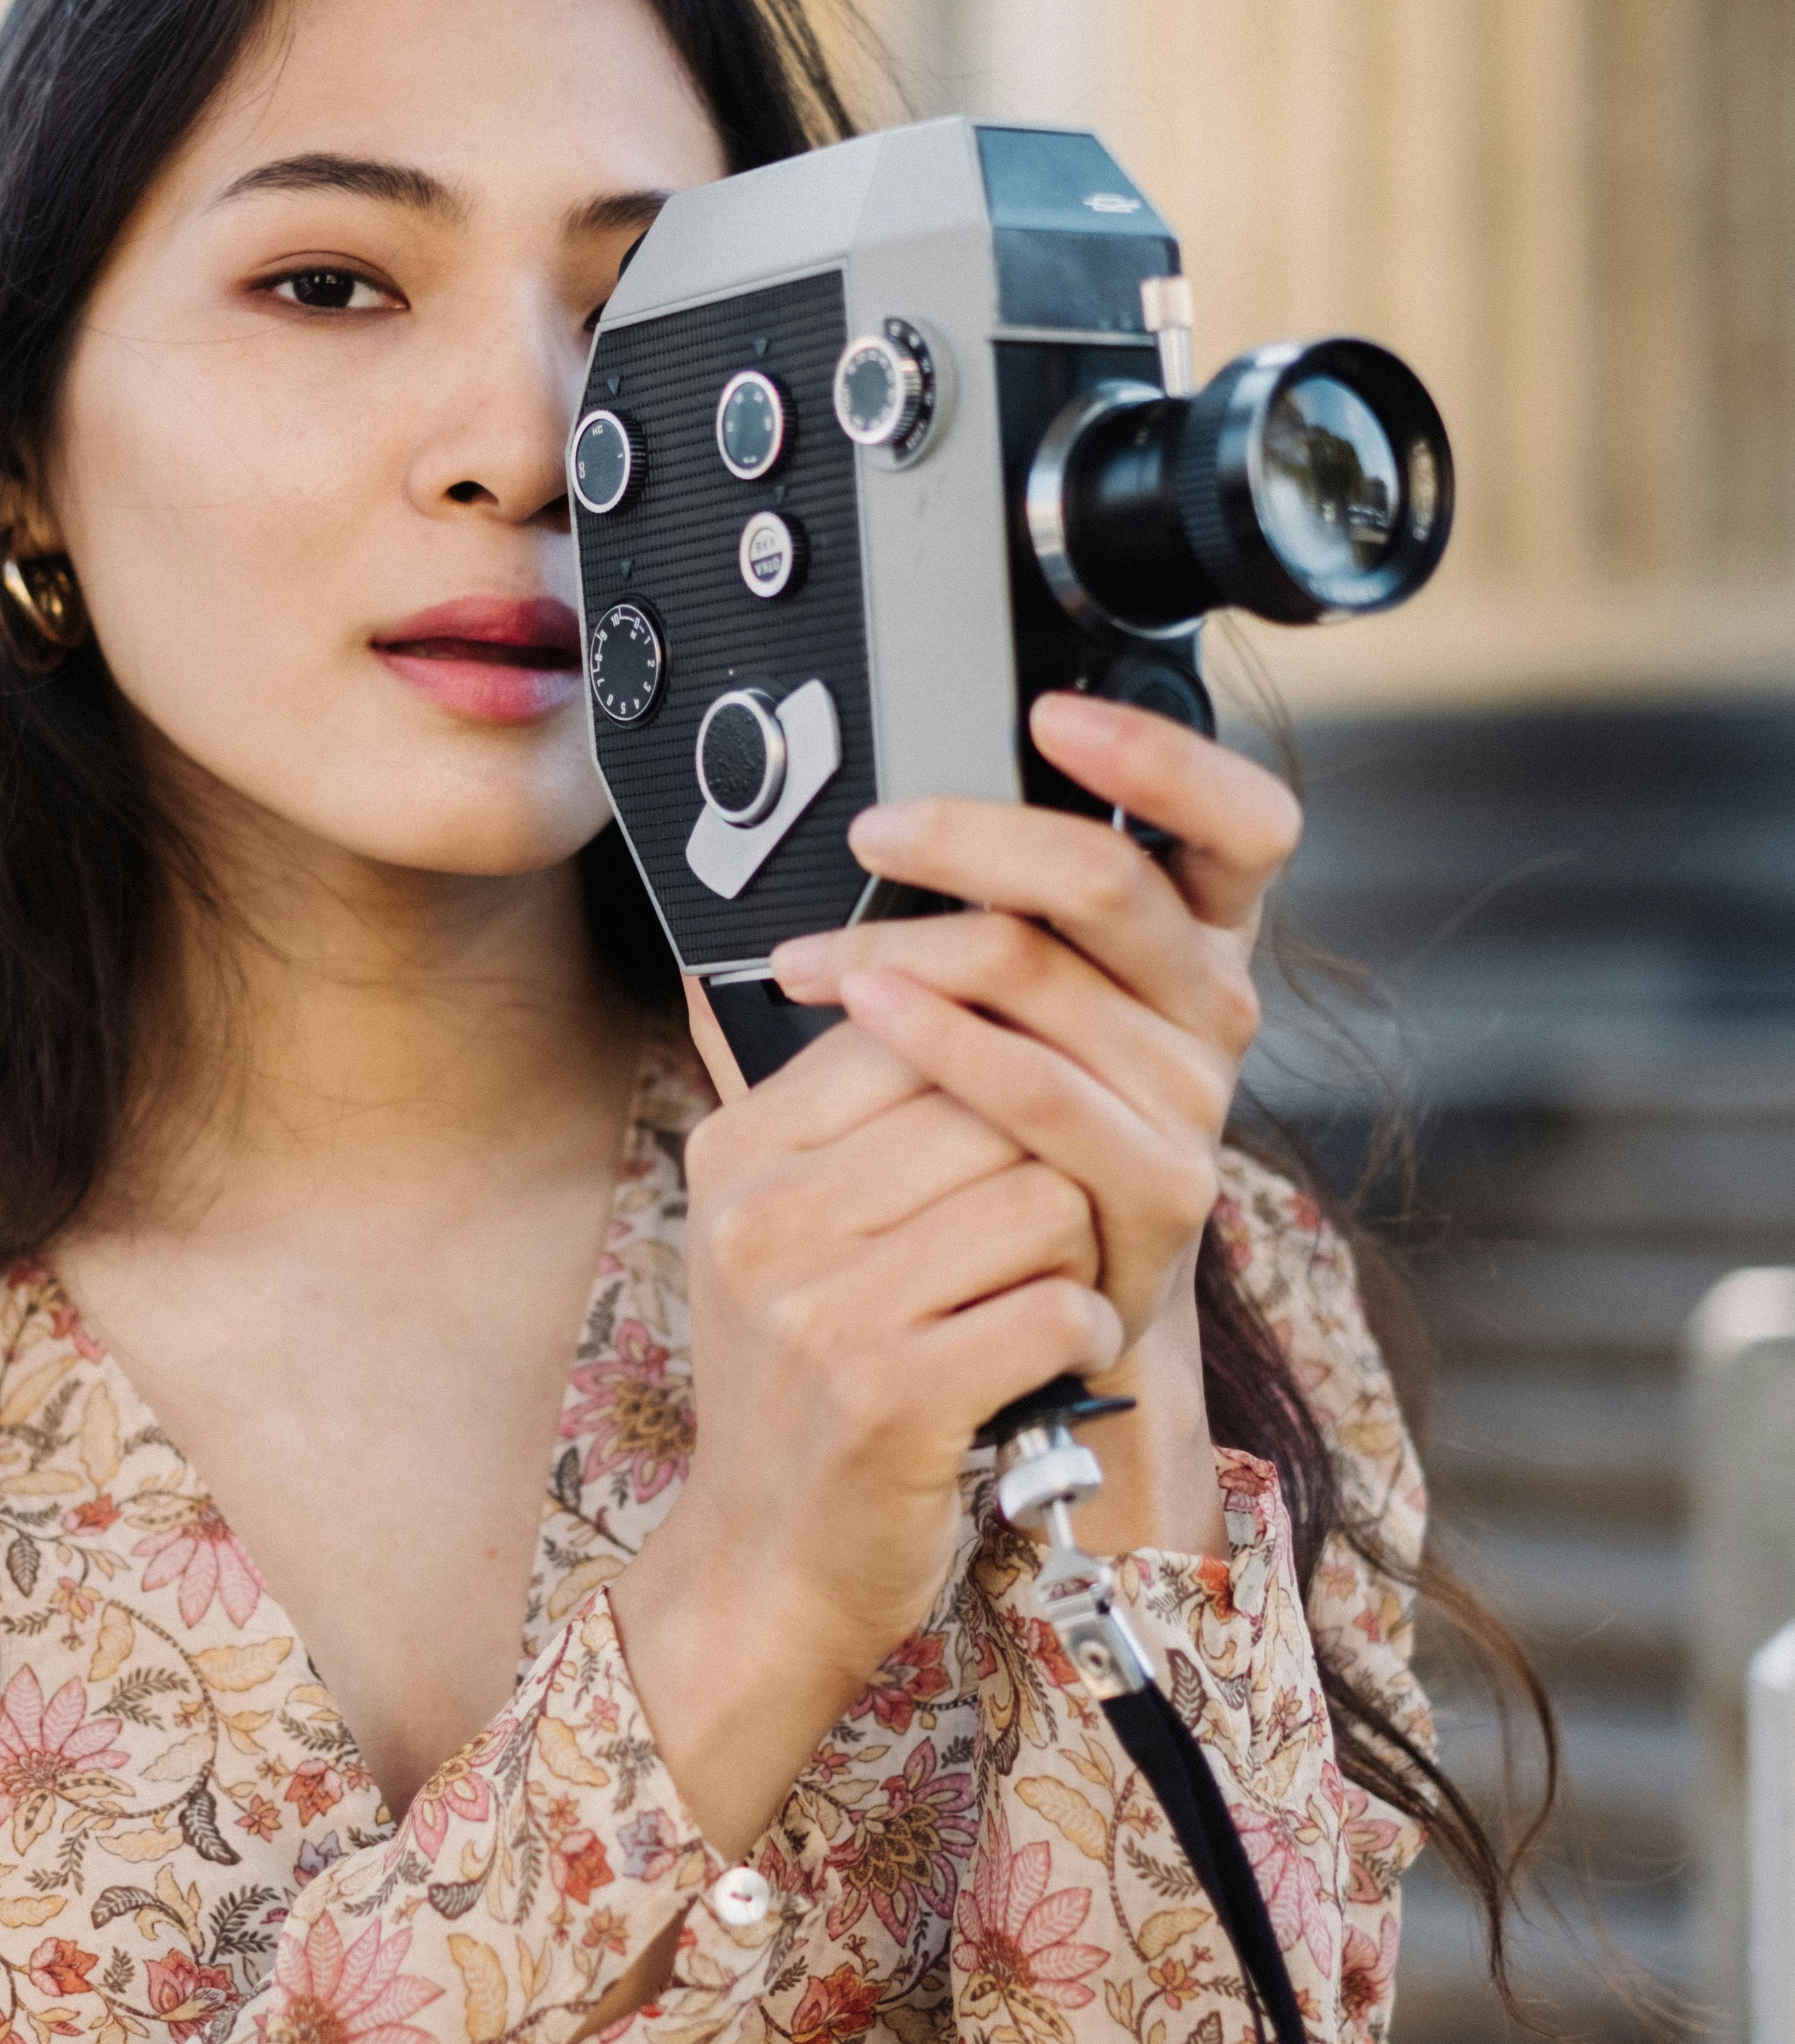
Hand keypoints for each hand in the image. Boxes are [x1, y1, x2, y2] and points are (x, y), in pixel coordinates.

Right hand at [610, 693, 1298, 1857]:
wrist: (769, 1566)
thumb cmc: (812, 1384)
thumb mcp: (788, 1231)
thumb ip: (853, 1109)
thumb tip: (946, 958)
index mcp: (739, 1152)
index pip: (916, 1023)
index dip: (1002, 1069)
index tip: (1011, 1134)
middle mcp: (765, 1217)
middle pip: (993, 1102)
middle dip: (1052, 1162)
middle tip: (1038, 1234)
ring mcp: (822, 1307)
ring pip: (1040, 1196)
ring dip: (1073, 1252)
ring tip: (1034, 1298)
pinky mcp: (894, 1395)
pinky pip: (1056, 1303)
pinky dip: (1078, 1334)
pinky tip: (1041, 1363)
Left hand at [767, 692, 1298, 1557]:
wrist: (1007, 1330)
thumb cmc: (971, 1159)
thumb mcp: (966, 1028)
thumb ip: (929, 927)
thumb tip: (800, 827)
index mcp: (1187, 947)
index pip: (1242, 825)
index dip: (1166, 757)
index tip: (1053, 713)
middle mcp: (1211, 1012)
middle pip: (1112, 879)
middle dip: (974, 838)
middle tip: (875, 829)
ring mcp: (1194, 1107)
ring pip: (1056, 975)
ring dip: (920, 945)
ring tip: (823, 950)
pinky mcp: (1158, 1198)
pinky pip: (1047, 1096)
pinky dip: (947, 1045)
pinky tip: (868, 1015)